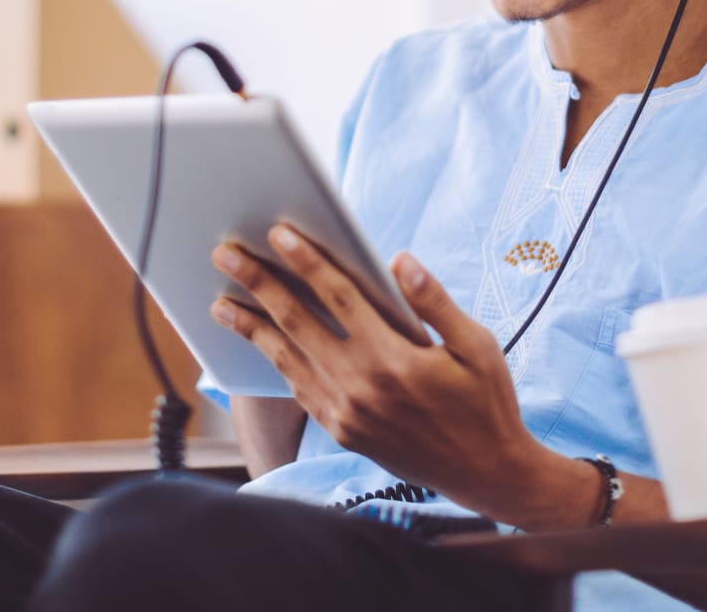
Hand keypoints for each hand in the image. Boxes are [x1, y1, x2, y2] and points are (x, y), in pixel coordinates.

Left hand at [209, 226, 594, 526]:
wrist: (485, 473)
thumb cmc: (485, 402)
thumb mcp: (477, 346)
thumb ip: (434, 301)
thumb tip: (399, 260)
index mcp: (394, 358)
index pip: (338, 296)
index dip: (305, 261)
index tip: (277, 233)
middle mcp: (361, 386)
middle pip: (297, 322)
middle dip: (258, 283)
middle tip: (225, 255)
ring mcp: (346, 414)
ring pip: (287, 359)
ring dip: (251, 326)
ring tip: (220, 303)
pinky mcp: (342, 433)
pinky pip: (299, 390)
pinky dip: (276, 363)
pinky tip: (261, 344)